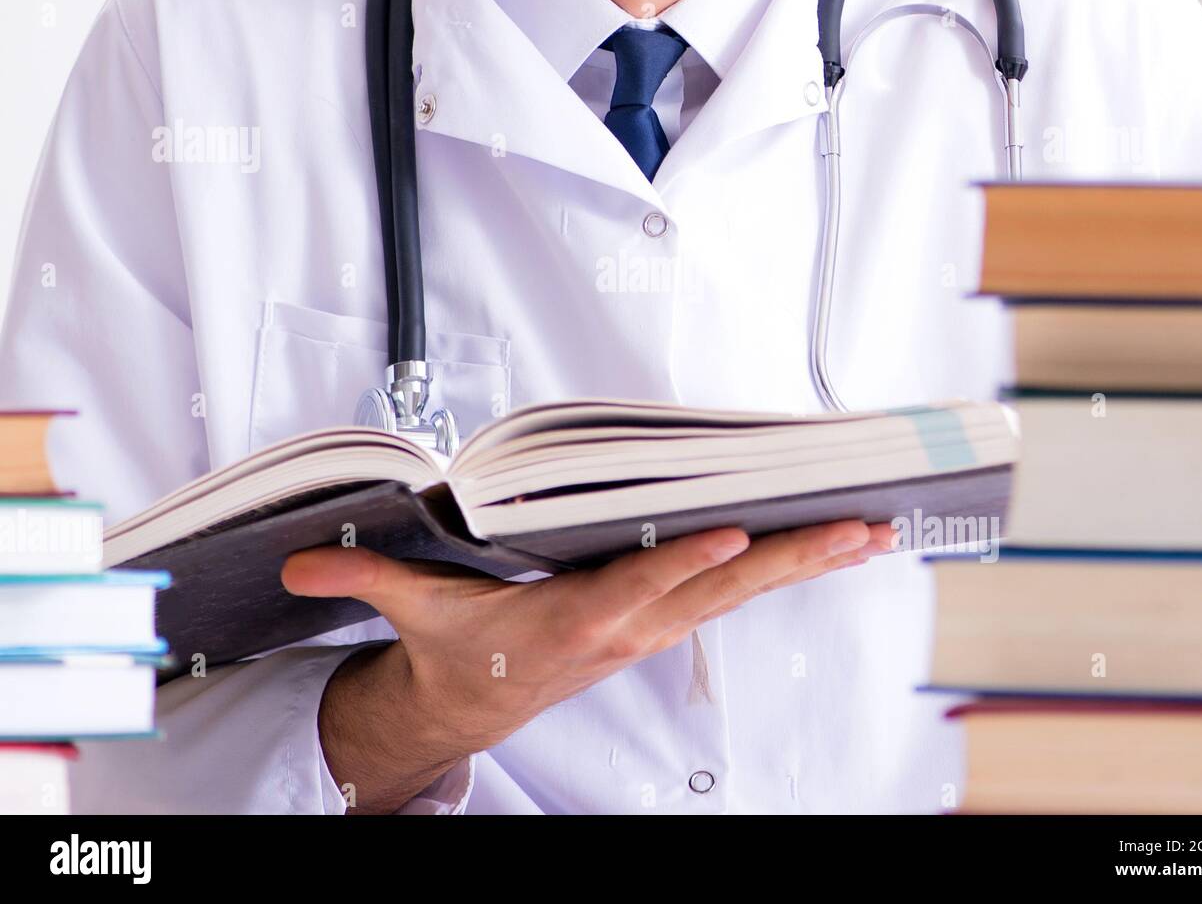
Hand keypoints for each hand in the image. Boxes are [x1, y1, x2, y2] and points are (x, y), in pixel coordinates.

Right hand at [282, 519, 894, 813]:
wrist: (480, 704)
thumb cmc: (462, 648)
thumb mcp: (412, 613)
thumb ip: (363, 576)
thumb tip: (299, 563)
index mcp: (572, 618)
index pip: (634, 586)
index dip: (683, 561)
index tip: (734, 532)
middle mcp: (628, 623)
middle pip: (718, 588)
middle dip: (790, 558)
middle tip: (859, 527)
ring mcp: (654, 625)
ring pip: (742, 591)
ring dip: (807, 560)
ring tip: (872, 529)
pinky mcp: (664, 619)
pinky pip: (736, 591)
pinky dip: (786, 565)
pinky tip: (829, 545)